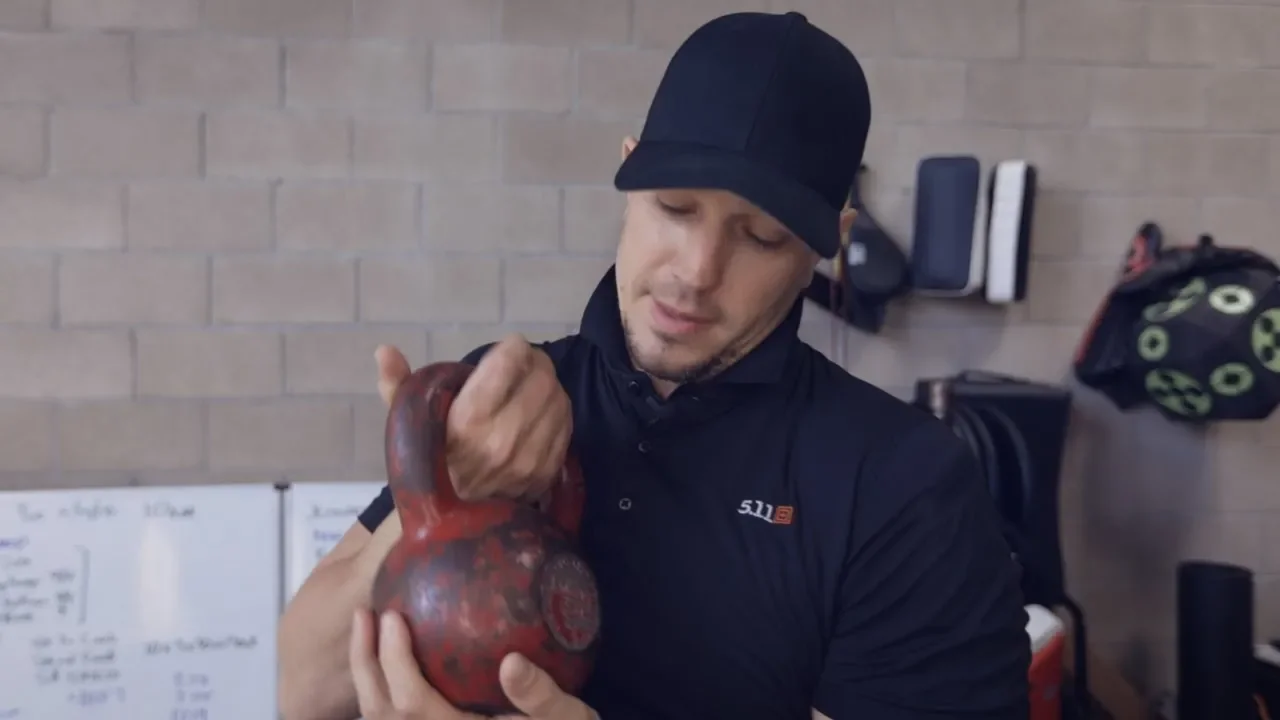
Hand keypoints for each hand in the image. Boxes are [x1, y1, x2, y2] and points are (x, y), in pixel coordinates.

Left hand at [350, 608, 597, 719]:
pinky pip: (393, 716)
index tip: (392, 617)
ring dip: (366, 672)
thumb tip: (512, 663)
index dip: (395, 662)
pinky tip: (386, 653)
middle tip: (366, 613)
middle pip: (381, 712)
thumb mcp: (566, 718)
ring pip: (379, 717)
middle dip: (366, 662)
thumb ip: (541, 697)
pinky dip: (380, 685)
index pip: (411, 704)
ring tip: (366, 624)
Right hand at [375, 335, 571, 502]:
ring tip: (530, 388)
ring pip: (559, 399)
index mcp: (468, 421)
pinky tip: (540, 413)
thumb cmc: (429, 461)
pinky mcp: (546, 474)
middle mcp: (502, 440)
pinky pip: (566, 427)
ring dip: (548, 386)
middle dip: (534, 363)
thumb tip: (385, 350)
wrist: (448, 522)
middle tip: (523, 364)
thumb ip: (397, 386)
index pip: (509, 361)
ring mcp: (529, 460)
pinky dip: (557, 413)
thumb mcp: (408, 424)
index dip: (511, 347)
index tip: (506, 349)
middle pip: (542, 378)